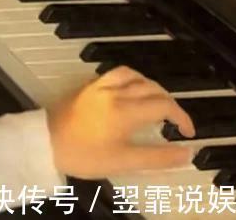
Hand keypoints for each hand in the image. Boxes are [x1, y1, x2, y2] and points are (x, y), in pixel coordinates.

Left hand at [48, 68, 195, 178]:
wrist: (45, 142)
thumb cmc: (84, 155)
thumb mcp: (124, 162)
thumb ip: (157, 157)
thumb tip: (187, 153)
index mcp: (125, 110)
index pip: (163, 105)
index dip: (182, 117)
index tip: (189, 132)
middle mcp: (114, 92)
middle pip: (151, 87)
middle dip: (169, 102)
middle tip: (175, 121)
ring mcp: (99, 85)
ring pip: (133, 75)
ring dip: (150, 86)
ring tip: (157, 103)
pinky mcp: (88, 85)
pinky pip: (116, 74)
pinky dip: (131, 80)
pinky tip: (131, 93)